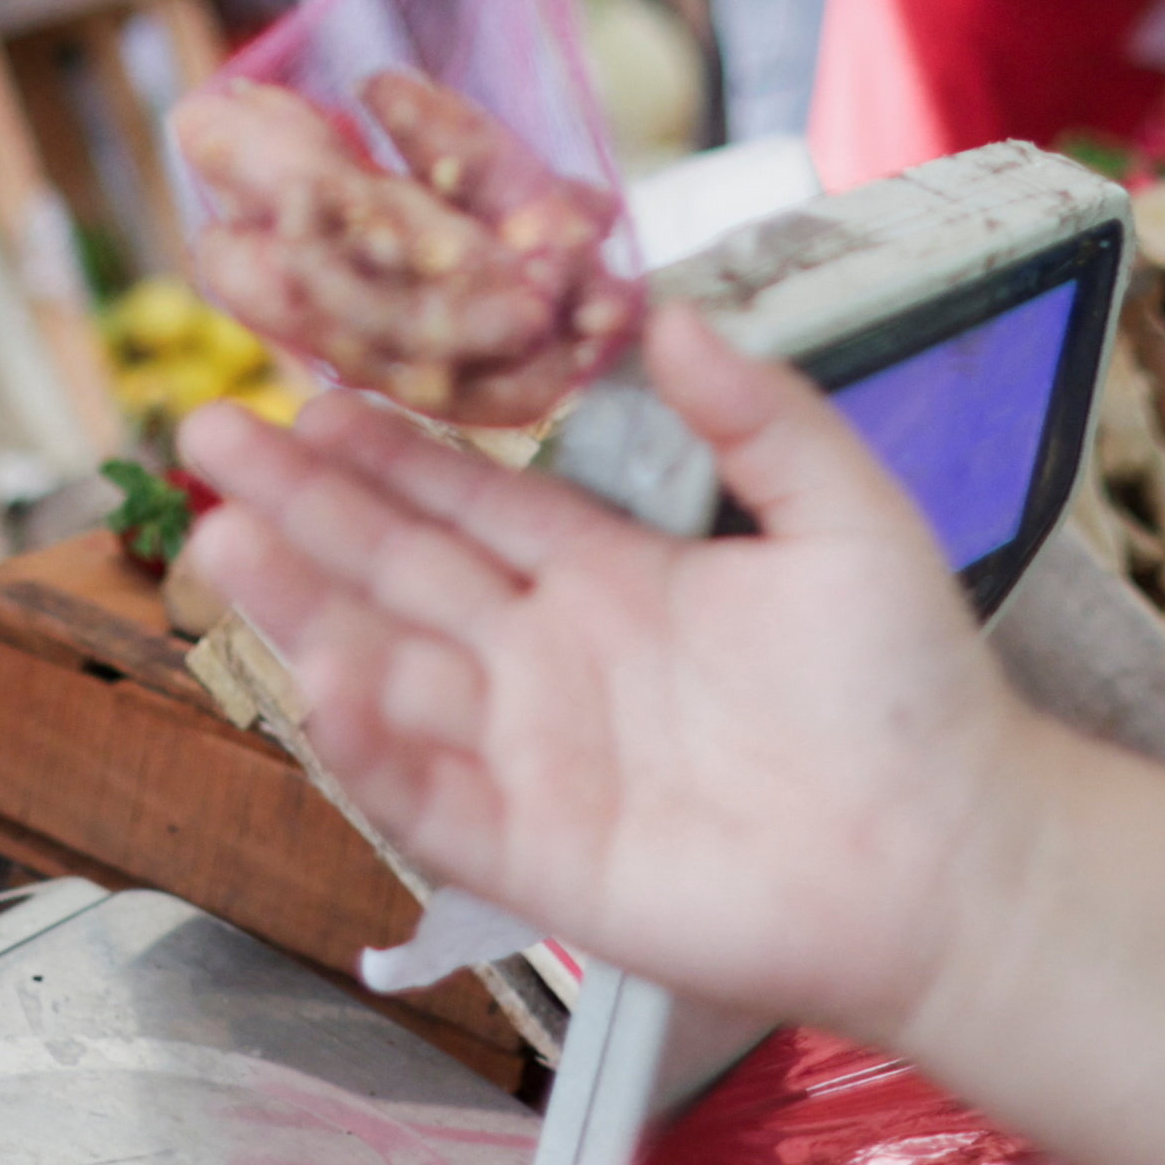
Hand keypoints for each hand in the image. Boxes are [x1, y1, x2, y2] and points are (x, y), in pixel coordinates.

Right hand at [177, 303, 1037, 1042]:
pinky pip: (433, 798)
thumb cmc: (910, 691)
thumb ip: (756, 413)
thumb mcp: (844, 516)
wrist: (951, 857)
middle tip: (212, 435)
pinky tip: (320, 677)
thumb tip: (663, 307)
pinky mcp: (540, 857)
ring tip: (222, 539)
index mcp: (615, 576)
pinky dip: (372, 747)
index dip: (388, 449)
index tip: (307, 386)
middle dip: (305, 505)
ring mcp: (538, 758)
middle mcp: (554, 660)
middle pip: (402, 571)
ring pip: (392, 672)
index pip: (471, 499)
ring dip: (305, 609)